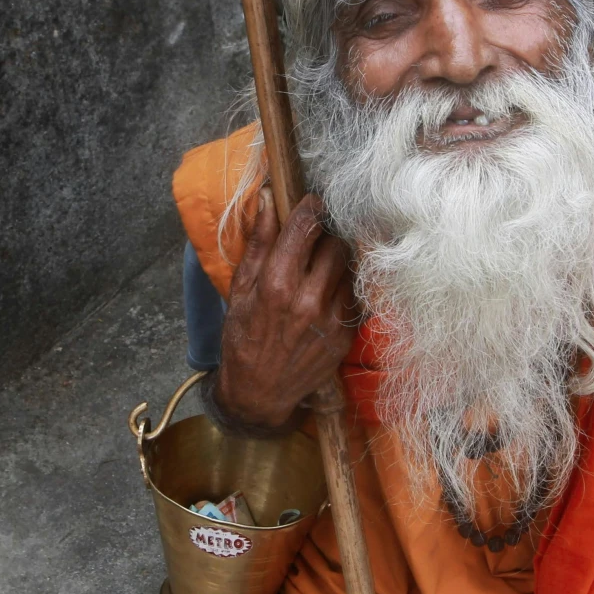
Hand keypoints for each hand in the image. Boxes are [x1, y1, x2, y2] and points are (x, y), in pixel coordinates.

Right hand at [212, 191, 356, 428]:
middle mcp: (308, 300)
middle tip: (314, 239)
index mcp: (276, 285)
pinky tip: (325, 292)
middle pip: (334, 244)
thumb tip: (268, 200)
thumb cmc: (243, 338)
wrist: (259, 393)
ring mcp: (330, 319)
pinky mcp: (345, 334)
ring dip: (336, 260)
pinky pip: (353, 294)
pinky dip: (342, 286)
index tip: (311, 202)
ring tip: (318, 267)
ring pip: (348, 267)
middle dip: (325, 235)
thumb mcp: (240, 290)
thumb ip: (258, 243)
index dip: (310, 208)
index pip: (305, 228)